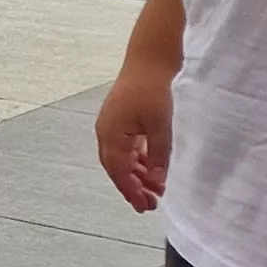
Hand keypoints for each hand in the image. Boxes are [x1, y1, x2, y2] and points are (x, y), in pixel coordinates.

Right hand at [96, 63, 173, 212]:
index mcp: (111, 135)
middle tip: (150, 204)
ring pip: (121, 159)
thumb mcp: (160, 126)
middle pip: (116, 168)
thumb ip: (158, 155)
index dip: (131, 191)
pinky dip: (137, 160)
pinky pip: (125, 147)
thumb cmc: (153, 89)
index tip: (144, 206)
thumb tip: (158, 182)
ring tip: (153, 189)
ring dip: (136, 175)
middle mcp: (106, 132)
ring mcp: (112, 126)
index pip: (119, 172)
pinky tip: (151, 167)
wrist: (149, 60)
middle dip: (132, 187)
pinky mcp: (121, 120)